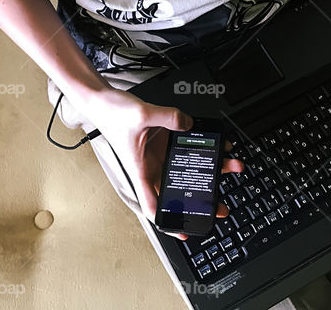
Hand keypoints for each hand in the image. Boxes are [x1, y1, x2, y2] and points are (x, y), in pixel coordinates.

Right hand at [85, 87, 244, 239]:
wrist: (102, 99)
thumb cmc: (110, 114)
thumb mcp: (141, 114)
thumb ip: (169, 117)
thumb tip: (190, 125)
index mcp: (141, 169)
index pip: (153, 205)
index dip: (168, 222)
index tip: (184, 232)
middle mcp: (151, 164)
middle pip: (178, 189)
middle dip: (200, 199)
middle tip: (219, 205)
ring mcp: (159, 152)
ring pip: (187, 167)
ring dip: (208, 169)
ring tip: (228, 166)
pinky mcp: (163, 137)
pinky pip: (186, 144)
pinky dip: (202, 145)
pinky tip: (216, 142)